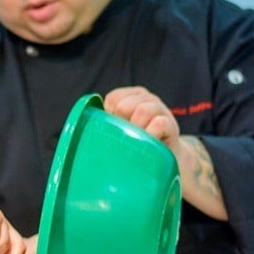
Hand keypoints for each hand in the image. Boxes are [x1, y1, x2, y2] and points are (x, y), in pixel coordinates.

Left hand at [104, 85, 226, 219]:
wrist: (164, 158)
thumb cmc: (137, 143)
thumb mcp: (122, 129)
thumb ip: (107, 123)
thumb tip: (81, 126)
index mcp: (131, 96)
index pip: (113, 98)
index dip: (110, 115)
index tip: (114, 130)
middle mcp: (146, 98)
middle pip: (124, 104)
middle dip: (121, 124)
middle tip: (125, 138)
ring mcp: (161, 109)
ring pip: (143, 110)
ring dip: (136, 130)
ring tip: (137, 142)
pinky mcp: (172, 125)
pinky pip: (159, 124)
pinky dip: (150, 134)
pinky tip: (148, 144)